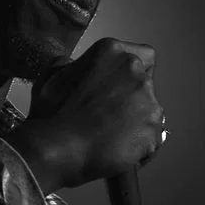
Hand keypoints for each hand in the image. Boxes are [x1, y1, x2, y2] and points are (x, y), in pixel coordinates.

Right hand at [2, 37, 164, 192]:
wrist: (57, 149)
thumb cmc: (51, 115)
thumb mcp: (51, 76)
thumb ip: (70, 65)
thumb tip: (75, 67)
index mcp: (112, 52)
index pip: (144, 55)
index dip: (132, 74)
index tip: (119, 87)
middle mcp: (135, 71)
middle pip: (146, 84)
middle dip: (132, 99)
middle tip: (109, 116)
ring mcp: (148, 101)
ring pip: (151, 112)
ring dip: (136, 122)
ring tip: (111, 138)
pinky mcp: (153, 130)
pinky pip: (152, 139)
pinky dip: (139, 147)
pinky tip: (118, 152)